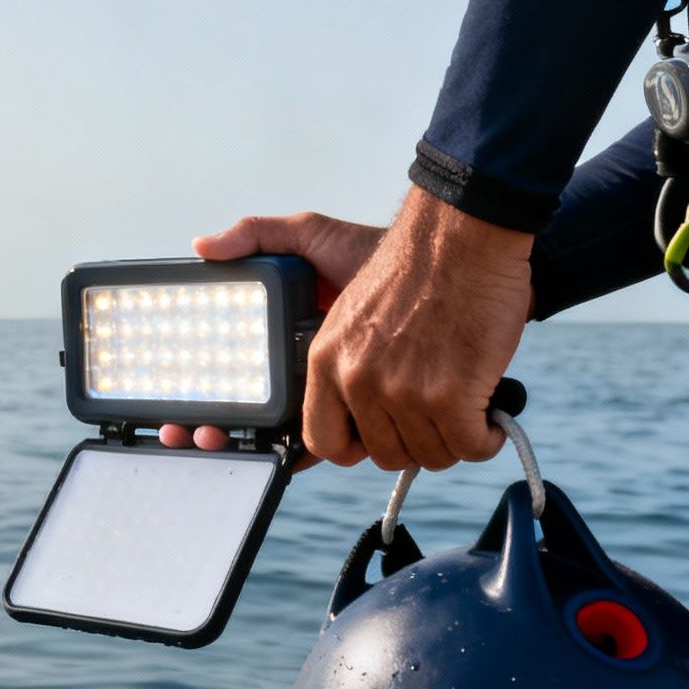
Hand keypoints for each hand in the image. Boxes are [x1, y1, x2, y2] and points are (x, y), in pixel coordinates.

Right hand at [158, 211, 386, 461]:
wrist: (436, 271)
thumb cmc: (373, 254)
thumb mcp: (311, 236)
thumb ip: (259, 234)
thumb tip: (203, 246)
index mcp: (294, 346)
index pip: (245, 384)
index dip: (210, 403)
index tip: (183, 413)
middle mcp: (314, 377)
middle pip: (255, 418)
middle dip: (215, 432)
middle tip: (188, 430)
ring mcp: (340, 398)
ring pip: (284, 439)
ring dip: (241, 446)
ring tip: (209, 438)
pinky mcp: (368, 413)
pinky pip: (327, 445)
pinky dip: (291, 456)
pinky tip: (265, 455)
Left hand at [160, 189, 532, 472]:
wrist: (463, 234)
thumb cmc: (402, 250)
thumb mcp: (316, 235)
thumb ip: (259, 239)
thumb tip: (203, 248)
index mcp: (324, 357)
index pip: (321, 440)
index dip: (352, 445)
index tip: (374, 433)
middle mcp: (357, 379)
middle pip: (382, 453)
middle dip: (410, 439)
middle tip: (430, 406)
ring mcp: (403, 391)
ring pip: (427, 454)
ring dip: (449, 437)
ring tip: (459, 400)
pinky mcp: (451, 395)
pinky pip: (467, 446)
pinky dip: (482, 435)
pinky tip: (485, 411)